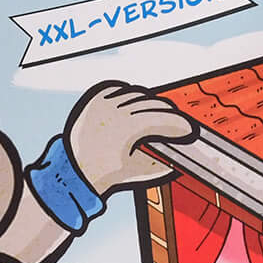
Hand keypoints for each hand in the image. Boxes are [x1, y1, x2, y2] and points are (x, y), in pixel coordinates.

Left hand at [64, 84, 193, 195]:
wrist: (73, 169)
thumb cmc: (103, 173)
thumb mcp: (136, 172)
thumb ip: (160, 167)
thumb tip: (178, 164)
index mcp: (126, 128)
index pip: (161, 119)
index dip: (178, 124)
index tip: (189, 130)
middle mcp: (115, 110)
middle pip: (152, 104)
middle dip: (168, 113)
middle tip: (178, 122)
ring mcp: (103, 103)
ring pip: (136, 93)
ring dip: (150, 102)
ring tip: (159, 112)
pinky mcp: (94, 99)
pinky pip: (118, 89)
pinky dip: (129, 94)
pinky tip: (136, 102)